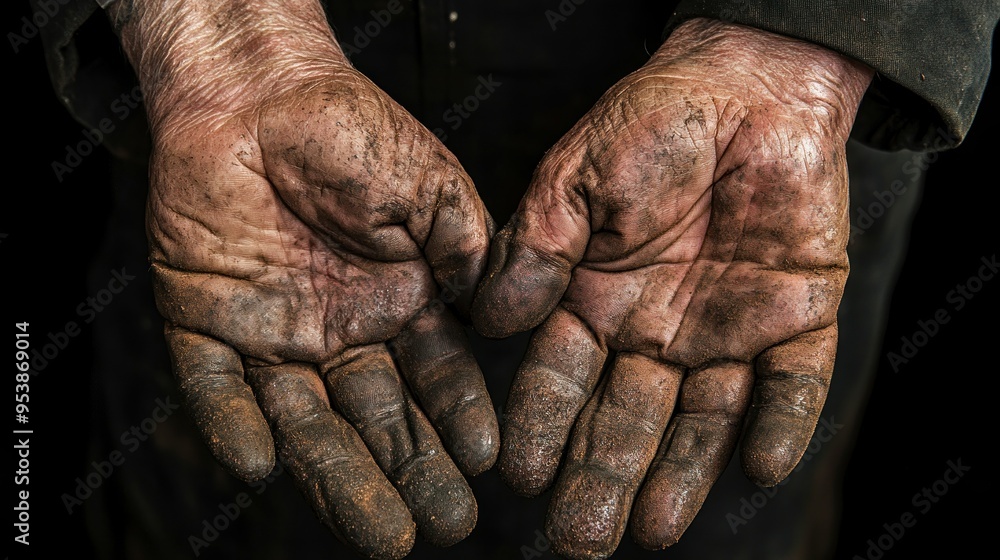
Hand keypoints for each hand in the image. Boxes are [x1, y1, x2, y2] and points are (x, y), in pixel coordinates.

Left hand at [110, 1, 497, 557]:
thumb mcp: (433, 185)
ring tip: (382, 533)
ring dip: (340, 476)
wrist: (256, 93)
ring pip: (307, 421)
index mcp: (398, 302)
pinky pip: (216, 387)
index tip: (488, 462)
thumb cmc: (351, 128)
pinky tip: (262, 466)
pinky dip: (234, 426)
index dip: (460, 420)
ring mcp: (274, 332)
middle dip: (411, 472)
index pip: (435, 379)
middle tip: (441, 526)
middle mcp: (340, 330)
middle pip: (377, 418)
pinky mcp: (205, 322)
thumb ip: (468, 249)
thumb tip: (494, 313)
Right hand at [473, 18, 871, 558]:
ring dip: (680, 475)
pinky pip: (793, 382)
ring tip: (652, 530)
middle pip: (624, 420)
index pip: (559, 380)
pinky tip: (758, 465)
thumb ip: (537, 247)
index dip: (539, 427)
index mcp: (597, 302)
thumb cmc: (653, 123)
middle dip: (600, 478)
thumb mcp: (576, 177)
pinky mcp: (797, 318)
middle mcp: (655, 332)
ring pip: (702, 420)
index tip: (518, 474)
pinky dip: (779, 423)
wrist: (749, 89)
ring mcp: (728, 332)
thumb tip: (488, 317)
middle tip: (580, 539)